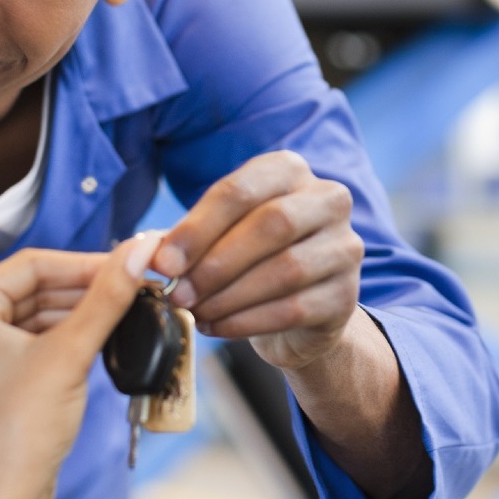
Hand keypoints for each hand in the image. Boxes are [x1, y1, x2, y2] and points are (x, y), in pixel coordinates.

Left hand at [0, 237, 157, 474]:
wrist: (3, 496)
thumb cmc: (22, 428)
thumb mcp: (71, 352)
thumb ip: (107, 297)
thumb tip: (140, 249)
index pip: (31, 266)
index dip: (84, 263)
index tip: (126, 263)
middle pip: (30, 289)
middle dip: (82, 289)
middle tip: (131, 285)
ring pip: (31, 315)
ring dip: (76, 313)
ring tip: (122, 309)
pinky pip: (26, 341)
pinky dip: (61, 338)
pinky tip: (99, 336)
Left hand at [152, 150, 366, 370]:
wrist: (298, 310)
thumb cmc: (249, 260)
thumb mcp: (218, 237)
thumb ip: (189, 240)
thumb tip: (151, 254)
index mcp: (289, 170)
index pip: (240, 191)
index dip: (197, 228)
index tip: (163, 262)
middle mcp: (328, 199)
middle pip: (271, 225)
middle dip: (216, 263)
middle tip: (179, 293)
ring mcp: (345, 246)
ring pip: (286, 269)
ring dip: (230, 296)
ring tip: (196, 312)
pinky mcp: (347, 294)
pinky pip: (295, 308)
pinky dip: (248, 321)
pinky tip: (218, 328)